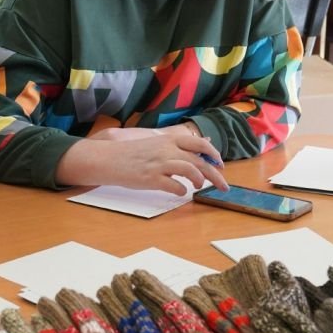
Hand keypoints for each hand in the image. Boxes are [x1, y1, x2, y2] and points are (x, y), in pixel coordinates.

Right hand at [59, 126, 228, 194]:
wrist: (108, 159)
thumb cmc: (132, 153)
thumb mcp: (156, 144)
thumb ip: (176, 147)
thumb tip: (199, 150)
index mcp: (169, 140)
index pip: (200, 145)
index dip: (214, 155)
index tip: (220, 165)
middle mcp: (168, 150)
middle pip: (200, 161)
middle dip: (216, 175)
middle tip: (224, 186)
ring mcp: (160, 164)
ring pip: (191, 171)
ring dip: (199, 181)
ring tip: (199, 187)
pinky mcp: (151, 179)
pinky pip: (174, 185)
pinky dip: (181, 190)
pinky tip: (180, 192)